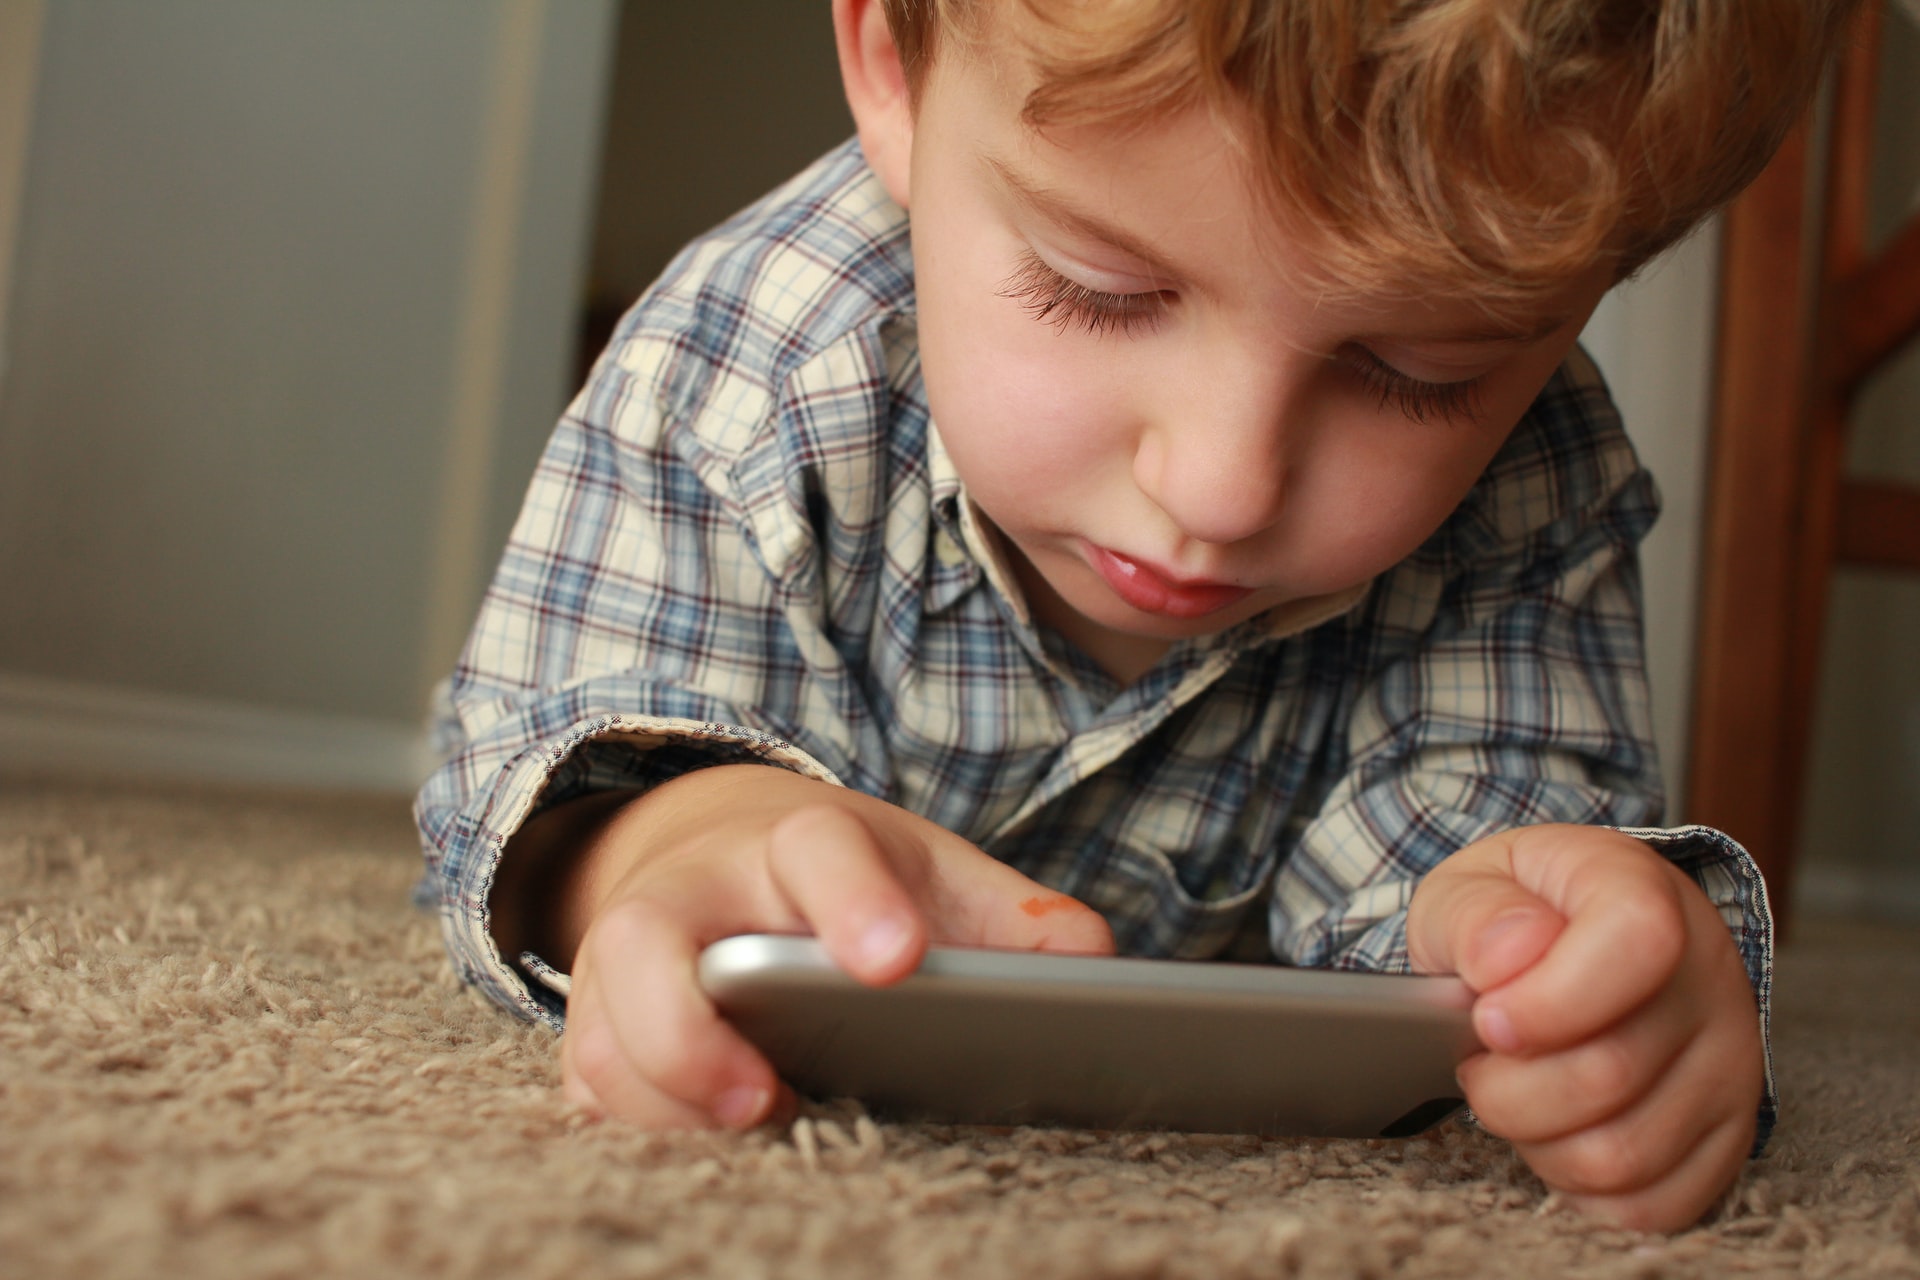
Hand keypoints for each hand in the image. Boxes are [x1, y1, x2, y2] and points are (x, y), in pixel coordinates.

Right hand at [525, 766, 1113, 1130]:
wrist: (726, 853)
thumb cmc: (850, 882)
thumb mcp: (934, 877)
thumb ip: (1012, 923)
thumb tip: (1096, 968)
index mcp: (798, 843)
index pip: (815, 847)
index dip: (851, 901)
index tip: (894, 963)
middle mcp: (695, 893)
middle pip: (645, 938)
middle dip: (690, 1029)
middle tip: (765, 1098)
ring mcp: (628, 958)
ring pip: (599, 1028)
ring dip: (660, 1099)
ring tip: (750, 1137)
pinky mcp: (597, 1023)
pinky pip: (585, 1083)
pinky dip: (635, 1127)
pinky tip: (702, 1155)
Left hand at [1407, 824, 1762, 1231]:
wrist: (1578, 941)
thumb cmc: (1518, 916)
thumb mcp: (1472, 885)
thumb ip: (1475, 915)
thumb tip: (1503, 963)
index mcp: (1646, 893)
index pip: (1636, 943)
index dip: (1549, 1001)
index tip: (1489, 1020)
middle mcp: (1709, 977)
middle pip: (1609, 1075)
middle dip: (1507, 1088)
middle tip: (1480, 1062)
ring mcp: (1732, 1063)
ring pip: (1623, 1155)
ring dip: (1536, 1141)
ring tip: (1515, 1096)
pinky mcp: (1729, 1136)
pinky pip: (1652, 1204)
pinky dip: (1579, 1188)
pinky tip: (1554, 1135)